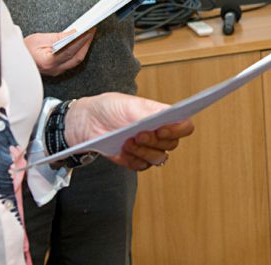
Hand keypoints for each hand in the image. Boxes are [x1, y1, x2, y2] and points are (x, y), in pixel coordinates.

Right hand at [24, 30, 93, 76]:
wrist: (15, 60)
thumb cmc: (23, 50)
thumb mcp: (40, 39)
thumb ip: (58, 37)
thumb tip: (73, 33)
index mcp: (49, 62)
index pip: (71, 50)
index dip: (82, 40)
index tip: (89, 31)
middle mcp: (54, 69)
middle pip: (77, 57)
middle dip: (87, 43)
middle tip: (92, 31)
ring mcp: (56, 71)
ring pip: (76, 61)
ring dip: (83, 47)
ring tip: (88, 35)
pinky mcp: (57, 70)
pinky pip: (72, 61)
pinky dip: (78, 51)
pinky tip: (80, 43)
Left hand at [65, 93, 194, 170]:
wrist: (86, 121)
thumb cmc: (109, 107)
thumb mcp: (129, 105)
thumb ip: (148, 113)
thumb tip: (165, 118)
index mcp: (162, 116)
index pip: (184, 126)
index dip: (178, 129)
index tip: (161, 128)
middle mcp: (158, 133)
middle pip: (172, 145)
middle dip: (155, 141)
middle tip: (138, 134)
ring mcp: (147, 148)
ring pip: (158, 158)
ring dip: (143, 152)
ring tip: (127, 142)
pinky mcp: (134, 159)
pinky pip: (141, 167)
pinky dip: (133, 160)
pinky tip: (122, 151)